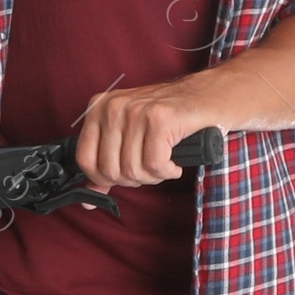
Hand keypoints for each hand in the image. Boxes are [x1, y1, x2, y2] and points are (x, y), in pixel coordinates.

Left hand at [73, 78, 218, 193]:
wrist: (210, 96)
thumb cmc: (170, 117)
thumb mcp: (130, 135)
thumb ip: (106, 165)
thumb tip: (89, 199)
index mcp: (99, 108)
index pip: (84, 159)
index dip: (103, 178)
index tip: (123, 176)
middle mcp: (114, 106)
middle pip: (110, 169)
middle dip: (133, 179)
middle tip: (151, 168)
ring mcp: (137, 111)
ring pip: (132, 169)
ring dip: (153, 176)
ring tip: (164, 164)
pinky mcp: (160, 119)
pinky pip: (154, 164)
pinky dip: (167, 172)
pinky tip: (174, 163)